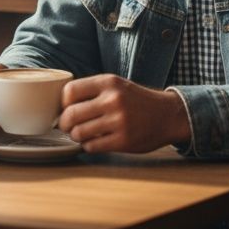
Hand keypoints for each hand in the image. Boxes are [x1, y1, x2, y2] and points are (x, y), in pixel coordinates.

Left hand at [59, 74, 190, 152]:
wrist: (167, 114)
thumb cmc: (135, 99)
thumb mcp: (115, 84)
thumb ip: (92, 90)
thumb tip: (61, 103)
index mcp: (108, 82)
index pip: (70, 91)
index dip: (63, 103)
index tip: (65, 108)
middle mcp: (112, 100)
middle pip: (71, 114)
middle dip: (64, 123)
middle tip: (66, 126)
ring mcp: (118, 121)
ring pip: (79, 132)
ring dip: (75, 135)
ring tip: (80, 133)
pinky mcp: (124, 141)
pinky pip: (92, 146)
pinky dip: (88, 145)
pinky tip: (94, 141)